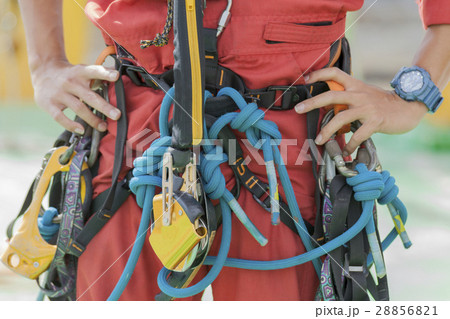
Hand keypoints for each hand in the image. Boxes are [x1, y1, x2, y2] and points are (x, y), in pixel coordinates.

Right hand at [31, 59, 120, 133]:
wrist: (43, 71)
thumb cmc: (70, 74)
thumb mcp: (83, 70)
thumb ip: (98, 74)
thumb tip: (118, 76)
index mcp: (80, 72)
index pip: (94, 71)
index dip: (105, 73)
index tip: (117, 76)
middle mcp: (70, 82)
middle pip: (89, 96)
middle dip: (104, 107)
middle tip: (117, 115)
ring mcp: (59, 93)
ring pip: (78, 108)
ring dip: (92, 119)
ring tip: (104, 127)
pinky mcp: (49, 104)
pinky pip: (60, 117)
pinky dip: (71, 125)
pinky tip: (81, 130)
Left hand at [295, 67, 427, 155]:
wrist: (408, 107)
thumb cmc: (381, 103)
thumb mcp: (363, 95)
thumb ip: (346, 98)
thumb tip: (325, 107)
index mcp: (355, 85)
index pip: (335, 73)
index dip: (319, 74)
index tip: (306, 79)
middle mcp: (359, 94)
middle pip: (331, 95)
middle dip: (312, 103)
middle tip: (298, 109)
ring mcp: (367, 107)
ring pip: (341, 118)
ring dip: (327, 131)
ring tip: (320, 140)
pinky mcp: (376, 121)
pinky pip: (358, 135)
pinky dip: (350, 145)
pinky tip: (346, 151)